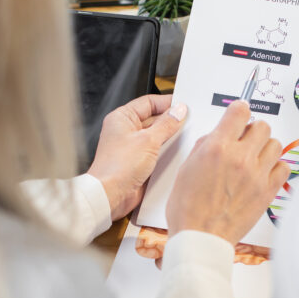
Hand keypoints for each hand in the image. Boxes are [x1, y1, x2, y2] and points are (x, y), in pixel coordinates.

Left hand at [88, 94, 187, 220]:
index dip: (167, 103)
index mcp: (122, 118)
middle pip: (153, 118)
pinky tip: (177, 153)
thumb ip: (166, 124)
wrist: (111, 195)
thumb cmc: (118, 167)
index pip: (148, 102)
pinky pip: (156, 152)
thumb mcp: (148, 140)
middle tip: (188, 122)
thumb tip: (178, 111)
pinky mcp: (138, 162)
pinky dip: (166, 152)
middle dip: (170, 121)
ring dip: (169, 138)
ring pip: (156, 136)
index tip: (184, 106)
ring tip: (183, 138)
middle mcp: (125, 130)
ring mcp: (132, 146)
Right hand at [167, 100, 288, 244]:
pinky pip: (284, 167)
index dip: (238, 112)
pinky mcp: (268, 191)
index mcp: (217, 148)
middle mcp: (240, 157)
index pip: (240, 111)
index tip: (238, 116)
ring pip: (275, 144)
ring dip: (264, 148)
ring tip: (254, 159)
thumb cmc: (188, 208)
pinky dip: (276, 168)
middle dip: (252, 131)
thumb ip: (204, 147)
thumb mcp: (186, 169)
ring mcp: (257, 175)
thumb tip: (217, 137)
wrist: (200, 237)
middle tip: (244, 142)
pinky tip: (264, 174)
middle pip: (262, 126)